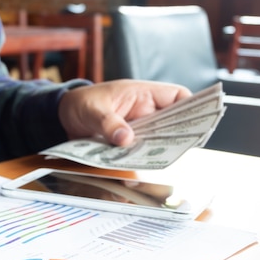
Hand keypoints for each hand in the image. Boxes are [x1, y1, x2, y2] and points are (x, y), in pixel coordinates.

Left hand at [58, 80, 191, 146]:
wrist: (62, 116)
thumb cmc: (80, 103)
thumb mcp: (92, 110)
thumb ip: (108, 123)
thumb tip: (125, 139)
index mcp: (143, 94)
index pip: (178, 96)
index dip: (192, 107)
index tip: (197, 122)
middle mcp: (145, 111)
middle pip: (173, 122)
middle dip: (177, 135)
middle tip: (180, 148)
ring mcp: (138, 129)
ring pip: (159, 140)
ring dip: (159, 149)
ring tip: (160, 159)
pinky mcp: (128, 143)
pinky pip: (142, 151)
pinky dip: (142, 158)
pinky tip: (140, 166)